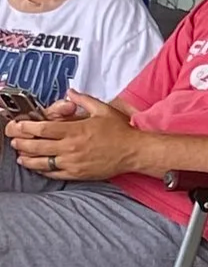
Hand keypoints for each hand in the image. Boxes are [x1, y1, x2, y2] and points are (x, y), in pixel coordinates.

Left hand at [9, 92, 145, 180]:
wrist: (135, 151)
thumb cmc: (120, 131)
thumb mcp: (103, 110)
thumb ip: (84, 100)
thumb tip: (71, 93)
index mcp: (75, 130)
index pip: (42, 129)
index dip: (26, 128)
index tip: (18, 126)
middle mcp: (71, 147)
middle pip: (36, 146)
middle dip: (21, 143)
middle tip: (14, 140)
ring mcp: (73, 162)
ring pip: (41, 163)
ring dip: (27, 159)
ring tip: (21, 155)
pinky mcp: (77, 173)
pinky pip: (53, 173)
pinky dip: (42, 170)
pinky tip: (37, 166)